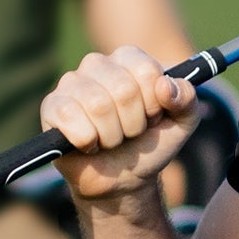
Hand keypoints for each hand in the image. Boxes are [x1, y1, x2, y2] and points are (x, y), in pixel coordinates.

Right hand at [41, 46, 203, 203]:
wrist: (122, 179)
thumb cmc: (149, 144)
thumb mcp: (182, 123)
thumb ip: (187, 99)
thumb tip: (165, 86)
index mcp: (128, 59)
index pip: (147, 71)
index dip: (154, 104)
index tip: (151, 117)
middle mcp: (97, 63)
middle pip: (124, 89)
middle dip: (134, 124)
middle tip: (129, 132)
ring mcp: (71, 83)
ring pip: (98, 105)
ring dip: (112, 136)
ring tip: (110, 139)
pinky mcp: (52, 106)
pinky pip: (70, 119)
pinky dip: (87, 141)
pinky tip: (89, 144)